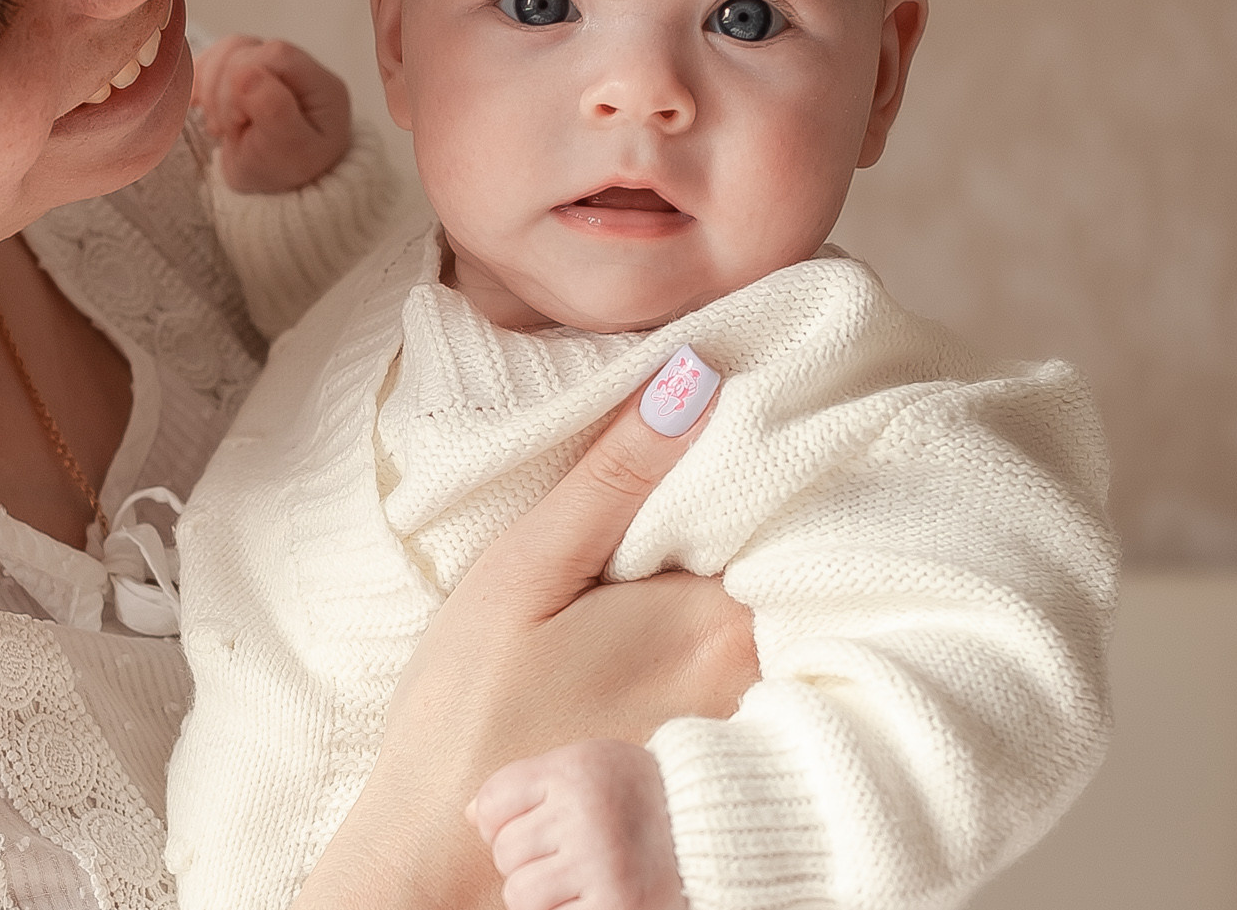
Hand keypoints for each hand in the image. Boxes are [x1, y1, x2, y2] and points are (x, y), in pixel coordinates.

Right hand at [192, 34, 351, 192]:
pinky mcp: (242, 73)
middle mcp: (296, 69)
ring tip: (218, 125)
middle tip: (226, 130)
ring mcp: (268, 68)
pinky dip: (199, 80)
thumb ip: (274, 111)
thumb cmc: (287, 173)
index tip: (238, 120)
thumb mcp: (289, 152)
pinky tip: (196, 104)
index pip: (276, 54)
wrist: (272, 193)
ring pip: (228, 50)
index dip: (244, 80)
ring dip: (210, 88)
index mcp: (320, 85)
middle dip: (224, 92)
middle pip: (247, 50)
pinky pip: (213, 58)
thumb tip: (246, 74)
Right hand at [292, 375, 755, 909]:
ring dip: (756, 585)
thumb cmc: (467, 721)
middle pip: (796, 570)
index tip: (739, 418)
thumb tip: (697, 377)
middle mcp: (762, 687)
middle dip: (763, 522)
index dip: (761, 459)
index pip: (789, 509)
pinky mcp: (729, 778)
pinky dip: (747, 651)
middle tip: (700, 492)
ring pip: (783, 627)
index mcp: (719, 625)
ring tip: (676, 568)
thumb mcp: (521, 575)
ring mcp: (754, 741)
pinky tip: (672, 649)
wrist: (441, 875)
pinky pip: (770, 687)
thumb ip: (612, 478)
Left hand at [470, 740, 686, 909]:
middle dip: (525, 858)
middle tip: (565, 853)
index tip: (529, 824)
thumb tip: (472, 816)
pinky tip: (587, 897)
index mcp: (577, 771)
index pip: (494, 802)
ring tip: (574, 879)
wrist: (711, 829)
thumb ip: (530, 783)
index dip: (499, 821)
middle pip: (505, 851)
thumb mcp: (588, 767)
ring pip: (520, 893)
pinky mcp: (616, 906)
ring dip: (538, 894)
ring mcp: (601, 864)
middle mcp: (587, 814)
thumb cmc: (636, 795)